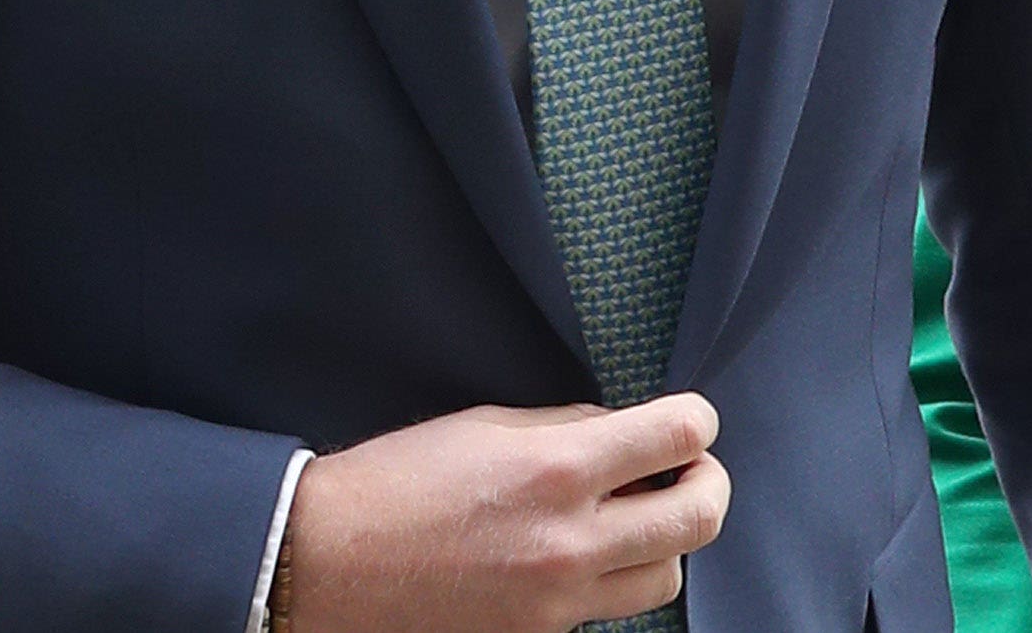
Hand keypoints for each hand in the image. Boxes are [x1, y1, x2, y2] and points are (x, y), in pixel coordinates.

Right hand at [276, 394, 729, 632]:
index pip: (679, 436)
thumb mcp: (486, 426)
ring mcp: (556, 602)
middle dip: (708, 483)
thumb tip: (625, 432)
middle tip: (688, 469)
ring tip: (636, 517)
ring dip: (665, 542)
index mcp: (557, 470)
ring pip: (667, 577)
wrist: (324, 566)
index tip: (689, 421)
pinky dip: (612, 581)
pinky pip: (608, 611)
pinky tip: (583, 555)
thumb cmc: (395, 483)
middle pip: (700, 517)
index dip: (698, 420)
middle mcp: (570, 542)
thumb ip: (569, 427)